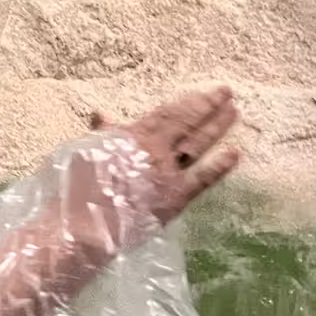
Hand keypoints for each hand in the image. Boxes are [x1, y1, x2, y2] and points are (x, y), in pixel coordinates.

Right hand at [91, 86, 240, 225]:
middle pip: (189, 124)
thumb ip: (103, 134)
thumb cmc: (80, 186)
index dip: (192, 101)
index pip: (170, 113)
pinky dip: (219, 167)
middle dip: (210, 107)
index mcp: (135, 134)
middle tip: (229, 93)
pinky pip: (202, 180)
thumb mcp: (88, 151)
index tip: (210, 92)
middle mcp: (157, 149)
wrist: (84, 223)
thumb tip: (100, 114)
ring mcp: (169, 173)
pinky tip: (234, 154)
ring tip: (234, 113)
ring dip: (217, 128)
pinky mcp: (176, 199)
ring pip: (198, 145)